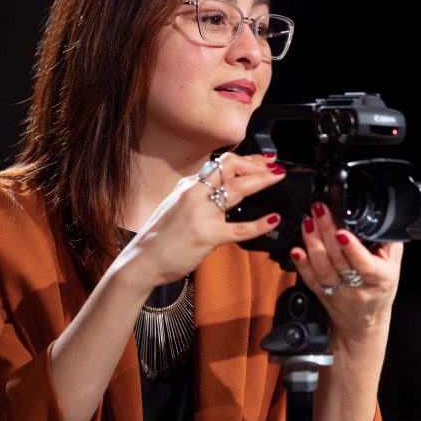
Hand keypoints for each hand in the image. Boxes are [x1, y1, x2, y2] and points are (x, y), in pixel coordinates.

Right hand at [114, 153, 285, 290]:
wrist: (142, 261)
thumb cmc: (160, 238)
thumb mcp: (176, 206)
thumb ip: (197, 196)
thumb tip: (220, 191)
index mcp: (189, 185)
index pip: (221, 163)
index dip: (246, 159)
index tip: (262, 160)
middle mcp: (194, 194)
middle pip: (230, 166)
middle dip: (256, 164)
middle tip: (274, 166)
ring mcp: (201, 214)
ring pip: (237, 189)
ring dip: (261, 181)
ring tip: (278, 177)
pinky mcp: (207, 236)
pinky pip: (240, 229)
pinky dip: (260, 224)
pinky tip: (272, 220)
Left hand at [290, 202, 403, 339]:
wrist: (363, 321)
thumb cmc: (379, 290)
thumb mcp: (394, 267)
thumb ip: (389, 244)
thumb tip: (382, 219)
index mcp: (379, 280)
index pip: (365, 265)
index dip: (352, 249)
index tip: (341, 232)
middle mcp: (356, 288)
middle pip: (339, 260)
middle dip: (327, 232)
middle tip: (319, 211)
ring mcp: (336, 292)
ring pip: (322, 269)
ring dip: (313, 243)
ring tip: (308, 222)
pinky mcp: (321, 294)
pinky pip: (309, 279)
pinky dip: (301, 264)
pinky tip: (296, 250)